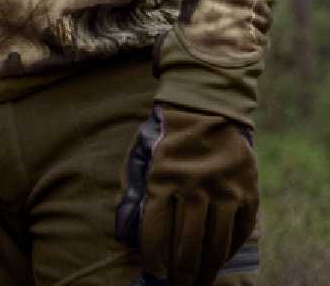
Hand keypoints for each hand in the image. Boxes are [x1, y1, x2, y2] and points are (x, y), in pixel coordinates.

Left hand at [115, 103, 257, 285]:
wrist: (206, 105)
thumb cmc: (166, 133)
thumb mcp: (141, 154)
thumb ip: (133, 190)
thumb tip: (126, 231)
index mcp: (162, 177)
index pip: (157, 233)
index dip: (155, 259)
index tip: (156, 273)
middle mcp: (194, 186)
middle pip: (188, 246)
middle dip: (182, 274)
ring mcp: (224, 189)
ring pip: (215, 245)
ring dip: (207, 271)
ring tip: (200, 283)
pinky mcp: (247, 190)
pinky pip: (239, 231)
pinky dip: (229, 250)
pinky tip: (219, 259)